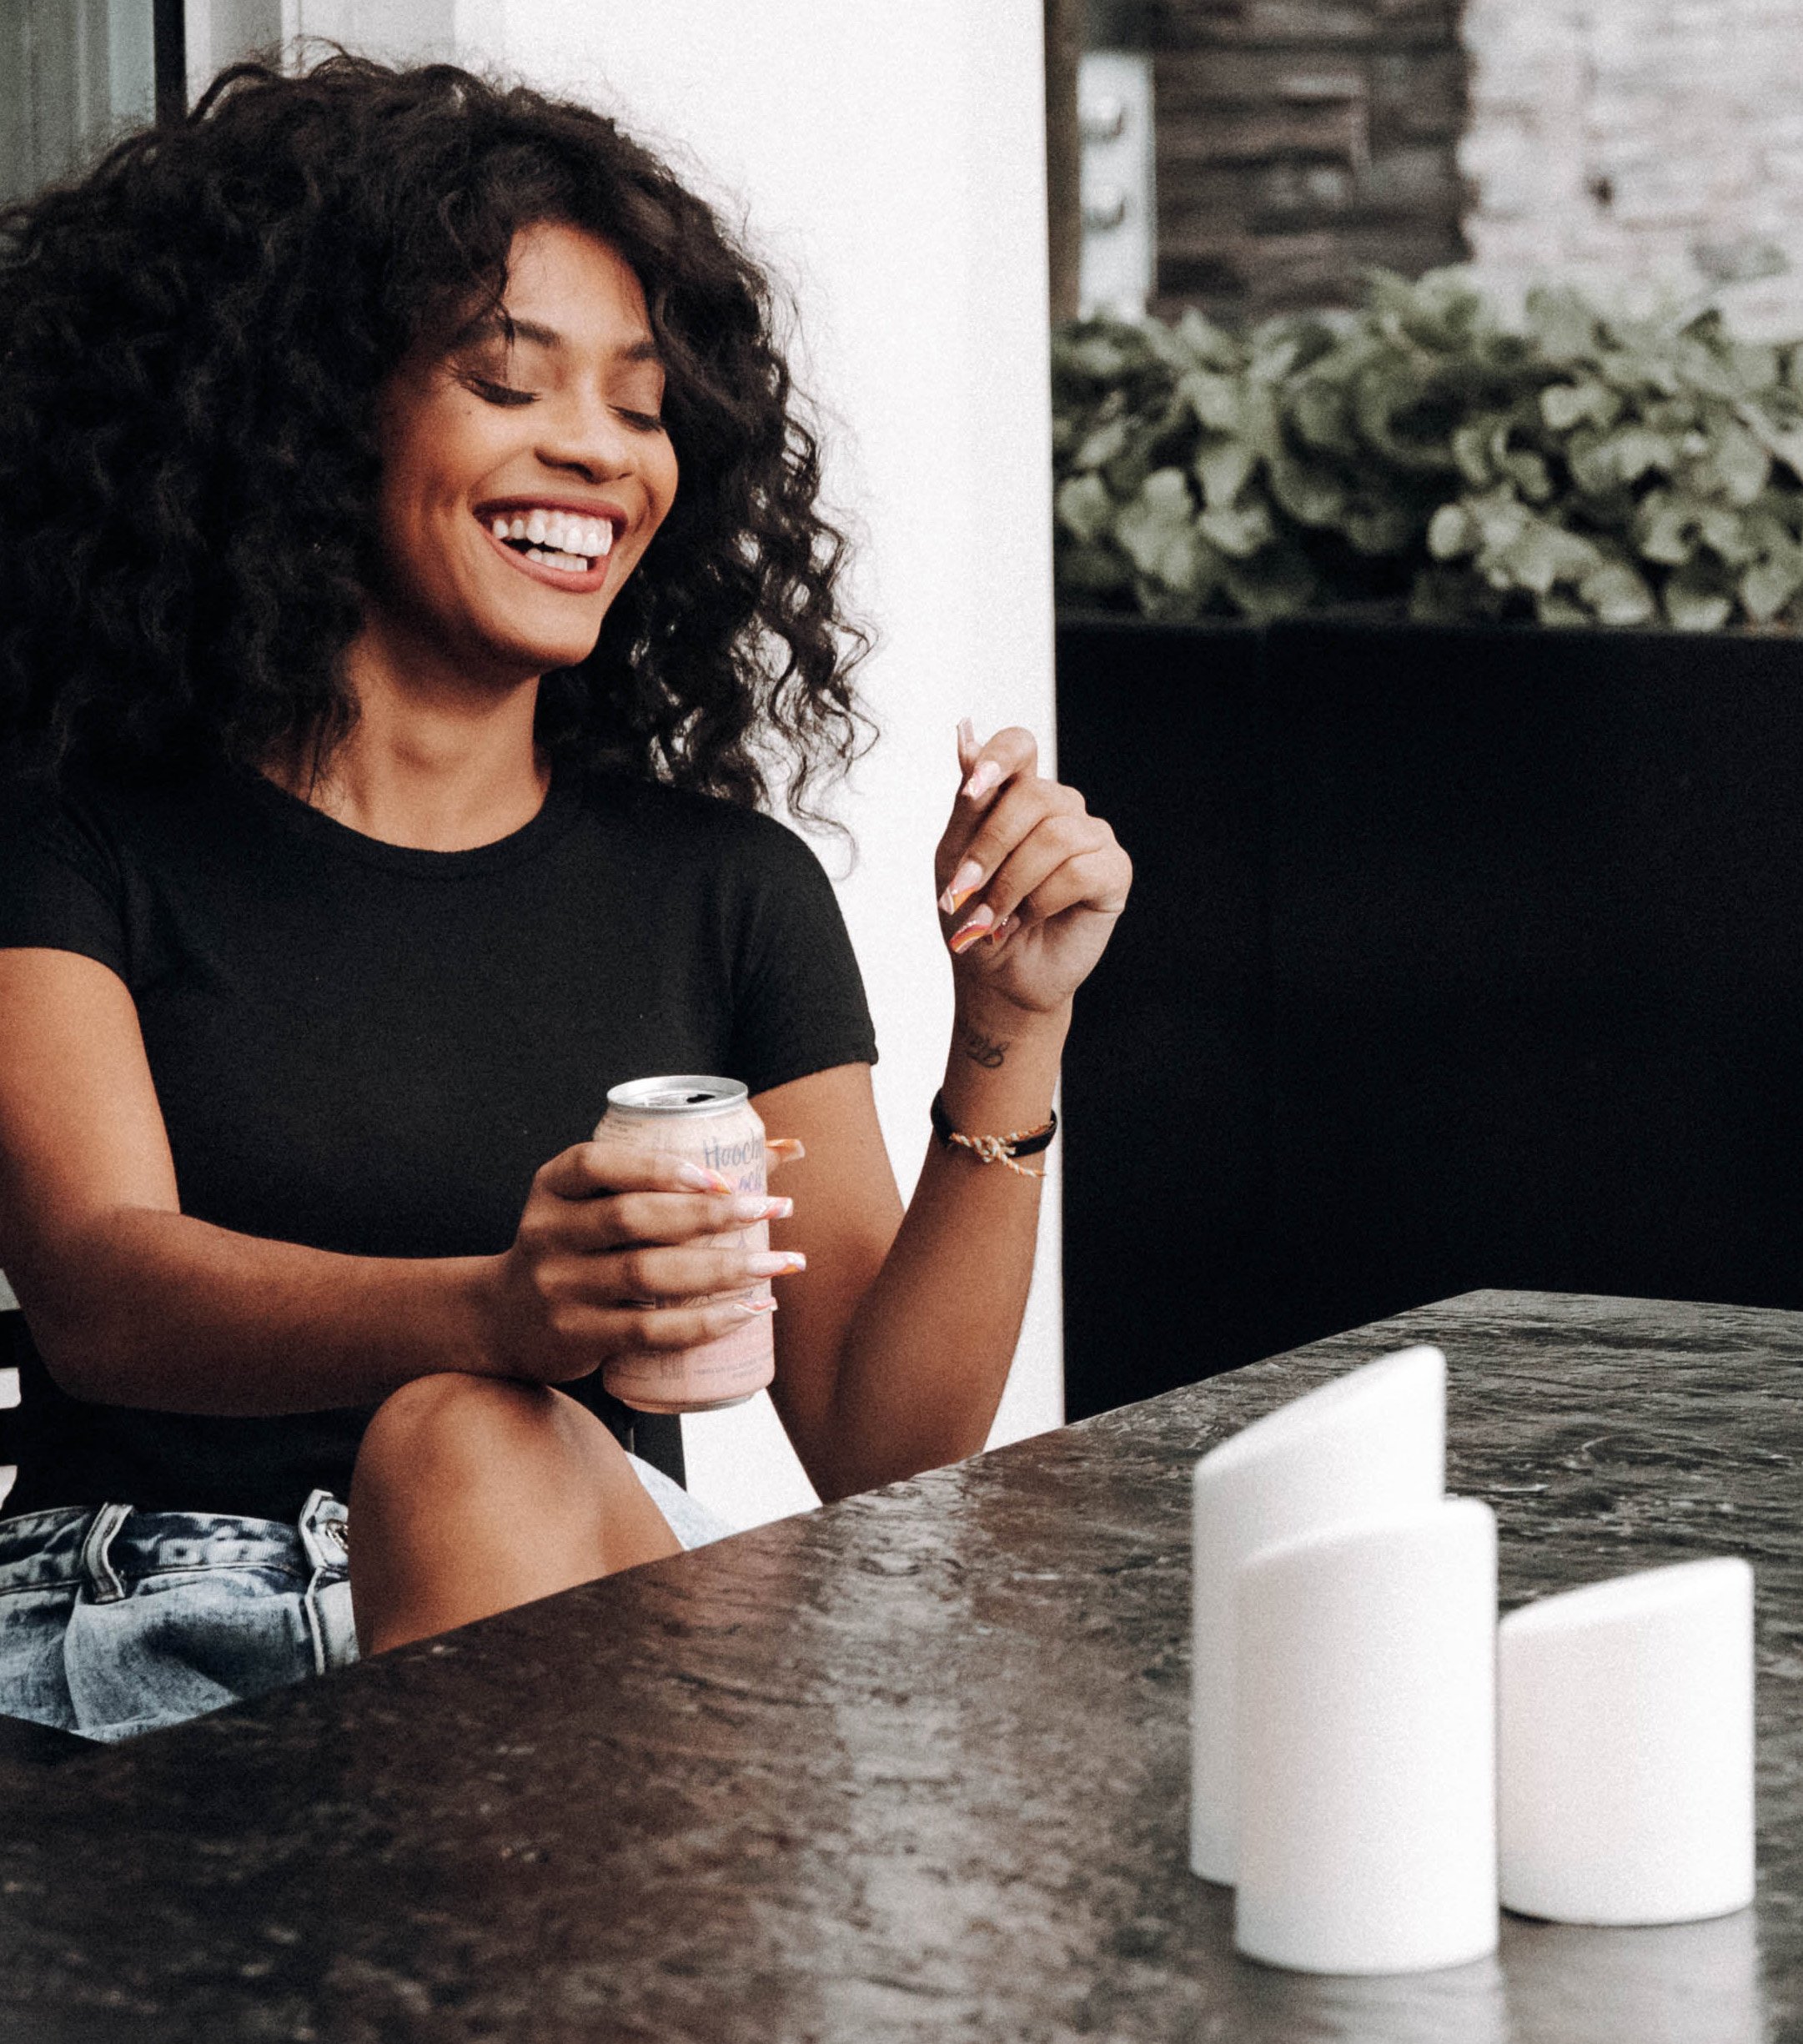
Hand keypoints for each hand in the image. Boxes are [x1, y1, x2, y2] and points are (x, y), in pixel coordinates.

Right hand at [484, 1142, 803, 1383]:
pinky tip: (746, 1312)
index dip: (660, 1166)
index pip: (599, 1164)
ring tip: (779, 1264)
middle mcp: (548, 1232)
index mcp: (554, 1185)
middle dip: (710, 1214)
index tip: (722, 1176)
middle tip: (772, 1209)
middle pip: (633, 1218)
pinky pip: (647, 1331)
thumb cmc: (581, 1244)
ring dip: (722, 1269)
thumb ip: (683, 1170)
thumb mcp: (601, 1199)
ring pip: (646, 1275)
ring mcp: (558, 1287)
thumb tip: (791, 1150)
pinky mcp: (575, 1336)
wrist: (503, 1319)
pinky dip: (703, 1324)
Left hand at [935, 721, 1131, 1015]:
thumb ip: (968, 802)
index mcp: (1019, 795)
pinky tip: (1027, 920)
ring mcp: (1091, 836)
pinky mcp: (1114, 871)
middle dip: (990, 848)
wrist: (998, 979)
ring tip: (992, 919)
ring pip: (1054, 837)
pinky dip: (1042, 901)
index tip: (971, 789)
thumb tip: (964, 731)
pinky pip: (1078, 870)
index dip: (999, 758)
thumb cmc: (975, 915)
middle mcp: (1060, 808)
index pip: (1019, 745)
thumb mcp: (956, 857)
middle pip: (1033, 795)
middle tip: (962, 891)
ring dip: (1010, 885)